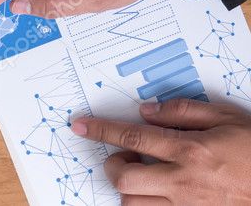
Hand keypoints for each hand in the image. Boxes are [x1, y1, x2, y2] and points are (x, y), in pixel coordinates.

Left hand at [73, 99, 250, 203]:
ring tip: (143, 173)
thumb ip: (182, 111)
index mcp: (190, 150)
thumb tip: (146, 111)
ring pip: (136, 204)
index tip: (81, 126)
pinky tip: (158, 191)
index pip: (132, 137)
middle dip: (114, 164)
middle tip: (125, 154)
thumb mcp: (226, 117)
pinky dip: (148, 204)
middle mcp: (184, 181)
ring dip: (130, 188)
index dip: (101, 130)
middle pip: (125, 179)